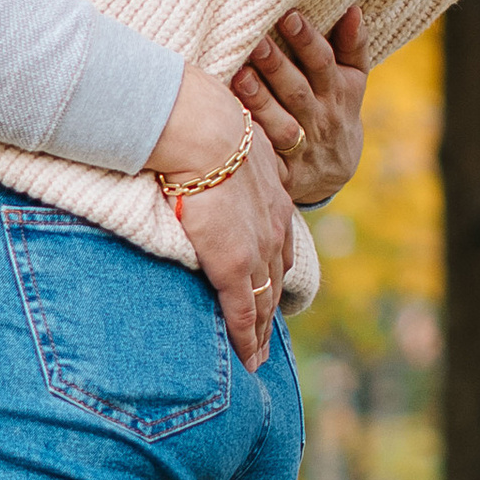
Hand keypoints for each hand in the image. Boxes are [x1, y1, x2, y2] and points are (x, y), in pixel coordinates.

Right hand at [150, 63, 299, 369]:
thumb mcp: (228, 135)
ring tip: (257, 356)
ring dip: (262, 330)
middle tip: (268, 331)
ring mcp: (256, 249)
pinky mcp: (234, 267)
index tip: (268, 284)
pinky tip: (248, 358)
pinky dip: (247, 338)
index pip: (276, 241)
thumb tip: (208, 146)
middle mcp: (274, 226)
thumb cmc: (202, 121)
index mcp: (273, 195)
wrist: (203, 129)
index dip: (272, 266)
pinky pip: (244, 312)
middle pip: (276, 276)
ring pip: (265, 300)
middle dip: (273, 304)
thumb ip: (228, 151)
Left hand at [234, 5, 367, 205]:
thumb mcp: (353, 80)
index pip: (323, 63)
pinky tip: (229, 123)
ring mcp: (301, 148)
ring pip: (281, 125)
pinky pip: (266, 159)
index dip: (307, 40)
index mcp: (338, 92)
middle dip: (276, 66)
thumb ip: (352, 45)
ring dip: (262, 102)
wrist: (334, 170)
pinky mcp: (283, 173)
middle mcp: (320, 119)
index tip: (289, 15)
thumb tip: (353, 9)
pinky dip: (252, 145)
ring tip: (240, 76)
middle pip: (297, 91)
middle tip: (256, 41)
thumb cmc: (336, 108)